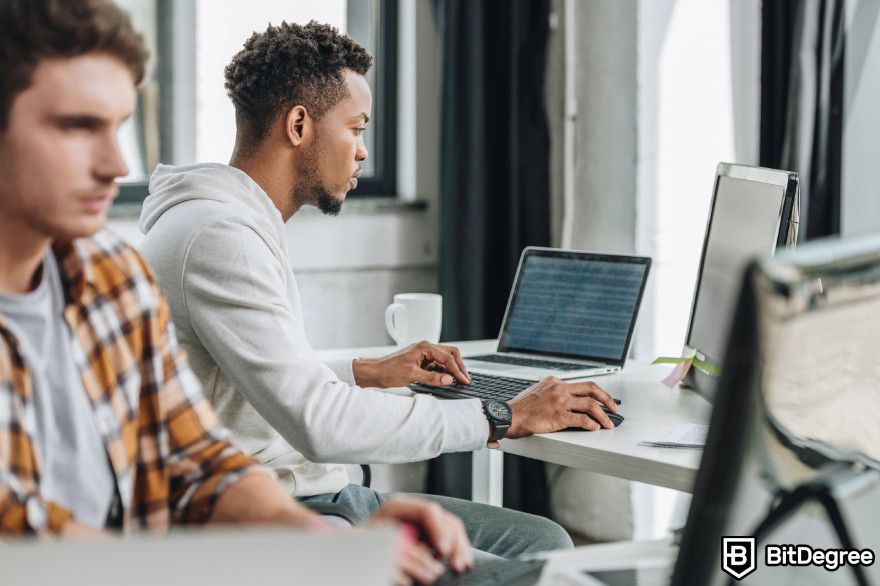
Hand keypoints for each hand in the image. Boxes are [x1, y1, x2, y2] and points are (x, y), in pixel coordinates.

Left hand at [352, 341, 470, 387]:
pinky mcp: (421, 362)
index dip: (457, 370)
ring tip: (458, 381)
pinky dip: (443, 372)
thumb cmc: (388, 370)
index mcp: (424, 347)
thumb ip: (432, 377)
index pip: (448, 357)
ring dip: (451, 369)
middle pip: (450, 354)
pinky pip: (437, 365)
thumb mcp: (412, 375)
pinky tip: (445, 380)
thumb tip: (448, 379)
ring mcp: (423, 355)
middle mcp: (425, 348)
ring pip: (444, 360)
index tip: (464, 380)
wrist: (375, 372)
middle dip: (459, 366)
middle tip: (465, 378)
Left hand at [366, 495, 472, 584]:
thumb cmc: (362, 545)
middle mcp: (413, 511)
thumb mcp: (379, 543)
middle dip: (453, 542)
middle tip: (455, 563)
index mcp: (398, 507)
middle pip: (444, 519)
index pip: (428, 511)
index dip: (438, 530)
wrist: (354, 549)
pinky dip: (457, 549)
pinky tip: (462, 560)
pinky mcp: (427, 534)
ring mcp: (421, 522)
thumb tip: (425, 556)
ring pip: (451, 527)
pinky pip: (449, 537)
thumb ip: (402, 548)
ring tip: (460, 564)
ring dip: (458, 547)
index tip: (441, 550)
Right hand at [506, 376, 618, 437]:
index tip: (601, 399)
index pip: (580, 385)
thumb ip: (553, 393)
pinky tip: (595, 428)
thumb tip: (567, 400)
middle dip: (607, 398)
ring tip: (608, 423)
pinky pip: (582, 420)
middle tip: (614, 407)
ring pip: (590, 405)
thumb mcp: (537, 391)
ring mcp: (560, 402)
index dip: (594, 393)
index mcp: (554, 382)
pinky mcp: (559, 417)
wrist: (509, 416)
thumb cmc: (520, 408)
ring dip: (603, 415)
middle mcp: (559, 389)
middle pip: (591, 389)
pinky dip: (592, 424)